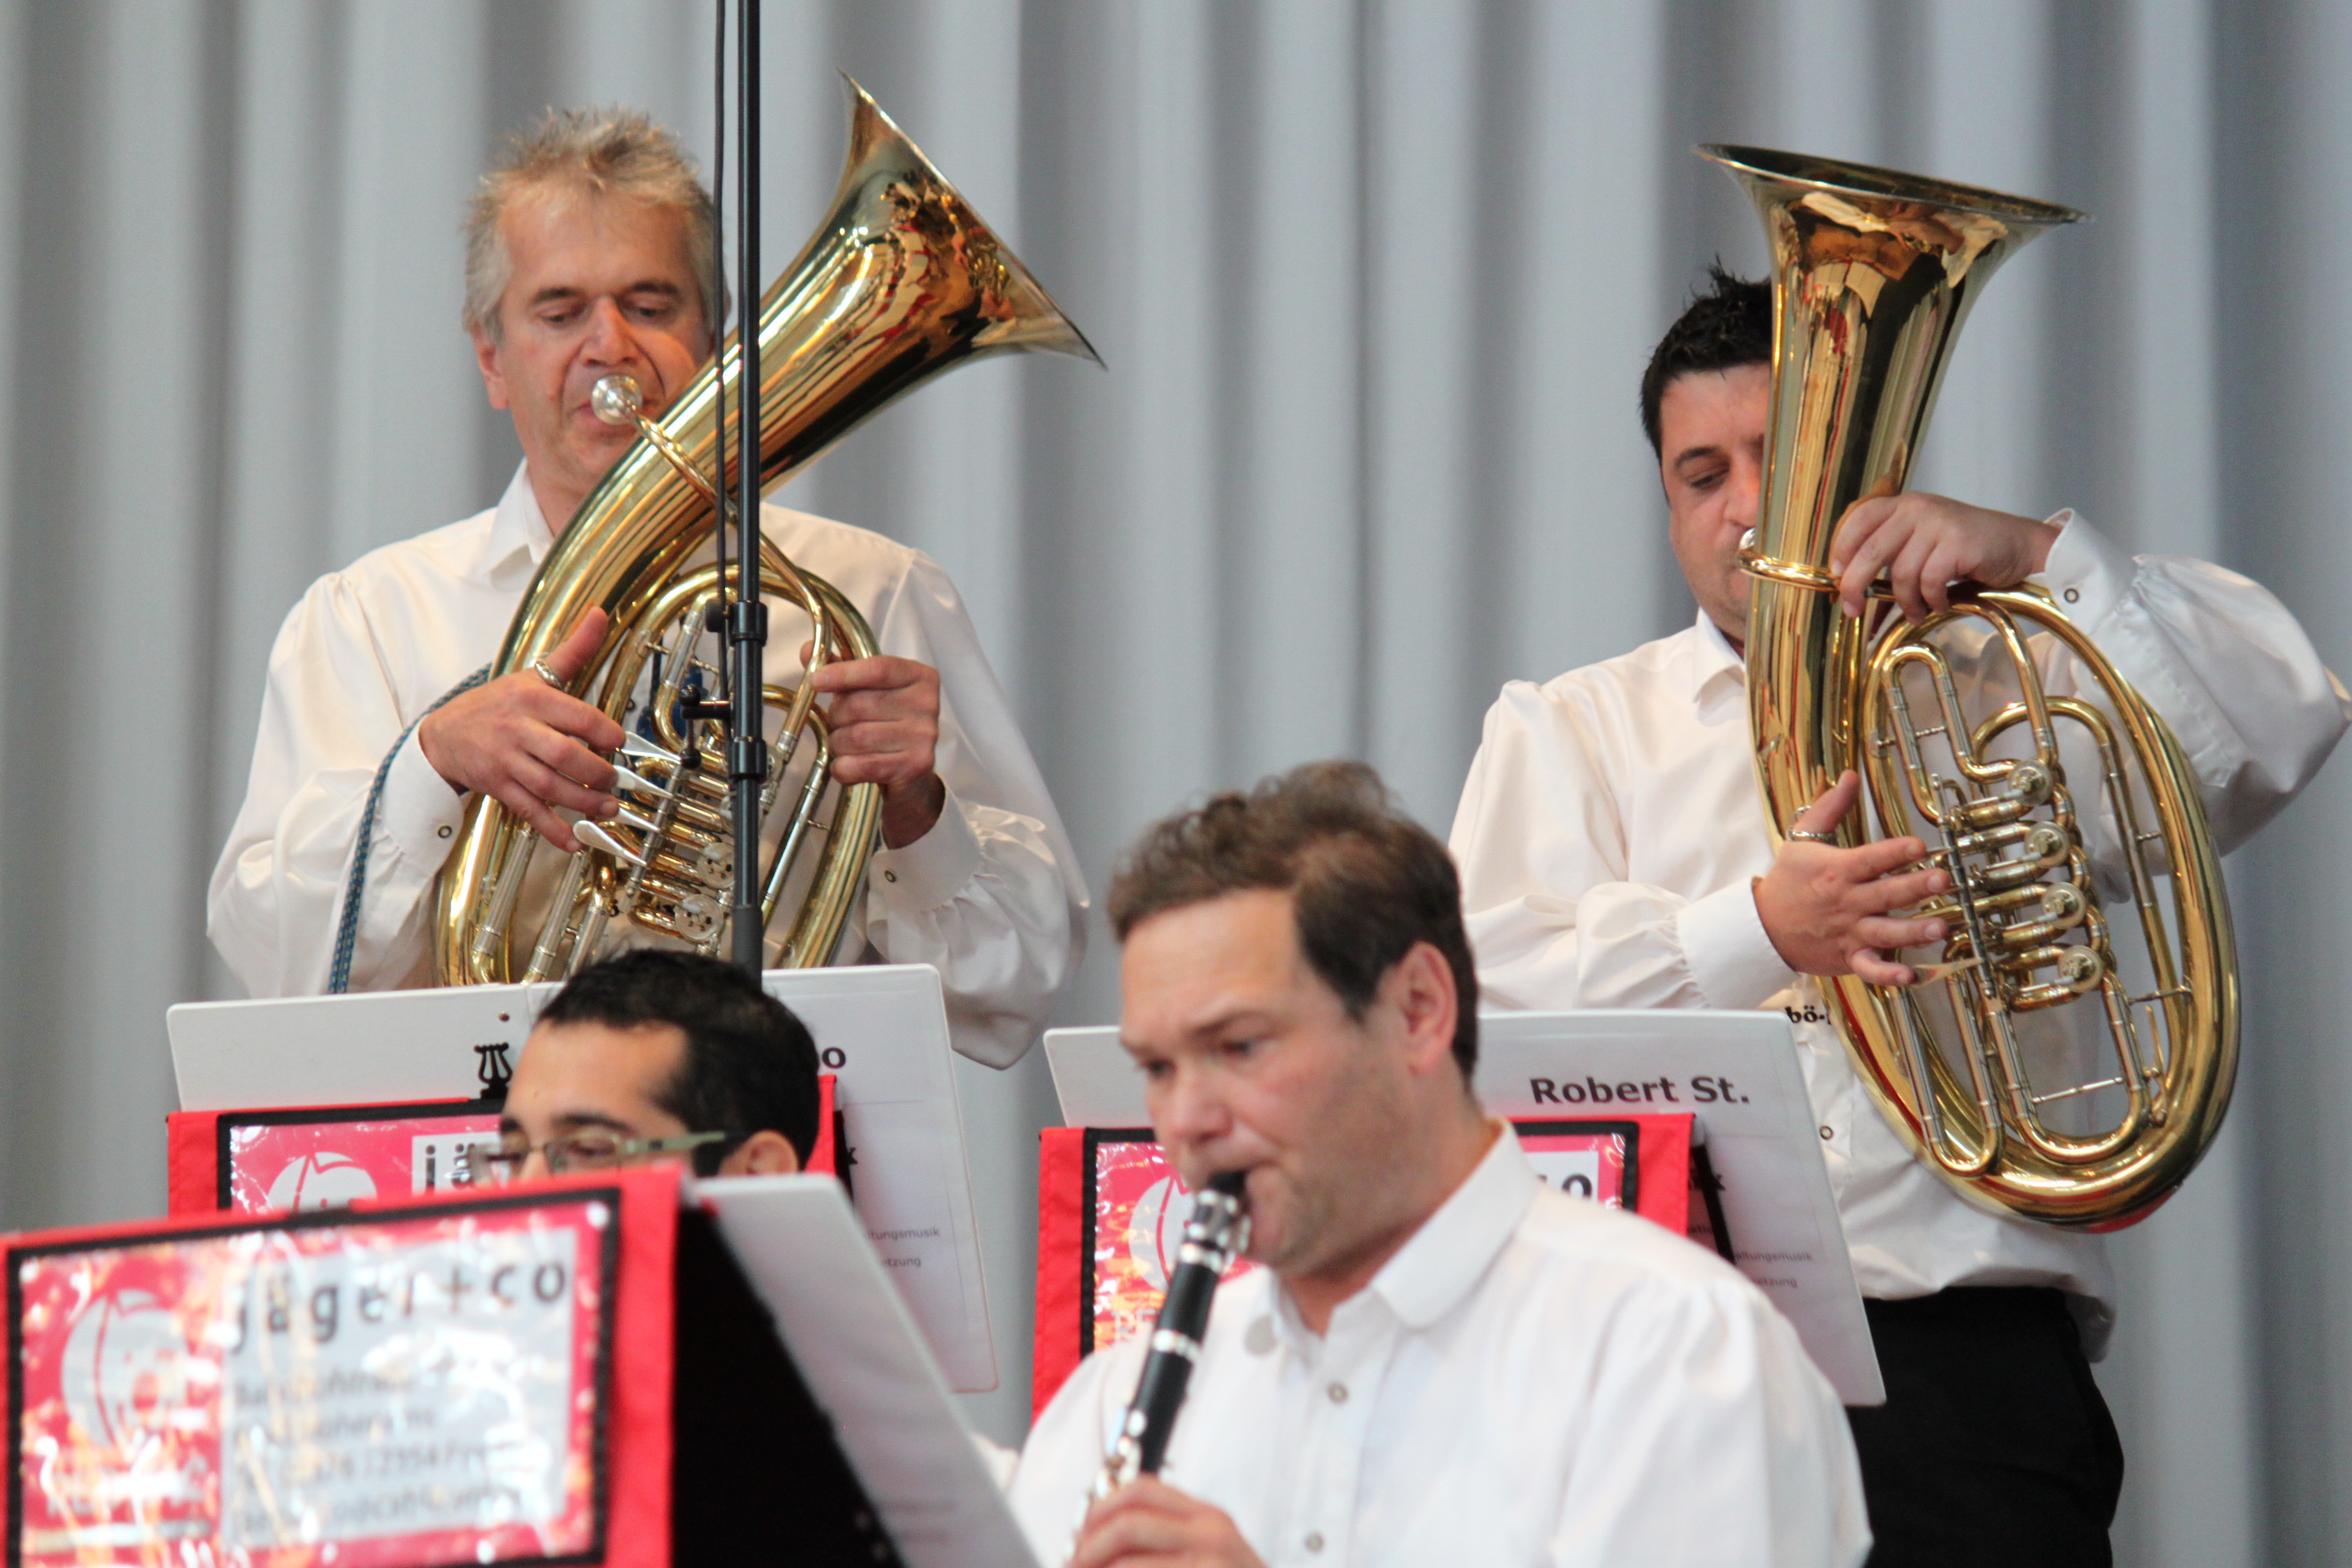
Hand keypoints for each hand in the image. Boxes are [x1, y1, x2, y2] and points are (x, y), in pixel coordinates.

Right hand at [418, 609, 624, 853]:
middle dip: (597, 772)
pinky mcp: (498, 787)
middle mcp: (519, 730)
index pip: (576, 715)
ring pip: (550, 786)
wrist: (442, 734)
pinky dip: (552, 829)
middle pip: (564, 755)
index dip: (603, 732)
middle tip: (617, 780)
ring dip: (584, 802)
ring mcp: (507, 761)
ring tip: (608, 808)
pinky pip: (529, 811)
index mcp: (531, 699)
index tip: (619, 742)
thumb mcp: (532, 674)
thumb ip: (572, 650)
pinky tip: (573, 840)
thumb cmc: (496, 704)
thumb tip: (599, 614)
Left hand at [800, 641, 945, 848]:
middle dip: (837, 717)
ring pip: (856, 737)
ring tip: (847, 746)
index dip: (843, 673)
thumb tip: (807, 650)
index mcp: (920, 677)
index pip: (878, 669)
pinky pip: (859, 765)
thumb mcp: (869, 691)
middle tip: (840, 724)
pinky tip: (849, 767)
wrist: (912, 777)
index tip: (816, 680)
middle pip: (860, 704)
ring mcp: (924, 736)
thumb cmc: (887, 726)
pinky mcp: (914, 766)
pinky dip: (843, 768)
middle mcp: (927, 704)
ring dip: (839, 744)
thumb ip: (842, 668)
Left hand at [1073, 1478, 1264, 1567]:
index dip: (1099, 1508)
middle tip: (1072, 1567)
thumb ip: (1169, 1539)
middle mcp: (1213, 1535)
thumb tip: (1096, 1539)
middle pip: (1126, 1524)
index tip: (1080, 1534)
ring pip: (1126, 1564)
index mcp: (1210, 1518)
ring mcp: (1210, 1566)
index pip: (1141, 1490)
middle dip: (1086, 1548)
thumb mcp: (1211, 1556)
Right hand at [1752, 771, 1950, 986]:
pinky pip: (1870, 968)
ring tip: (1939, 927)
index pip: (1870, 859)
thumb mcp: (1802, 839)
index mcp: (1837, 871)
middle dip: (1915, 887)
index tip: (1919, 846)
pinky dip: (1888, 974)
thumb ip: (1830, 807)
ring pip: (1886, 932)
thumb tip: (1850, 776)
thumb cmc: (1787, 882)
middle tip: (1942, 881)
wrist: (1763, 927)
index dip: (1895, 852)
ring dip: (1914, 931)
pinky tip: (1910, 975)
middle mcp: (1846, 902)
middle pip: (1886, 893)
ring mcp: (1850, 932)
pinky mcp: (1849, 957)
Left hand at [1830, 492, 2058, 621]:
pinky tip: (1940, 604)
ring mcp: (1939, 523)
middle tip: (1852, 610)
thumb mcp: (1921, 551)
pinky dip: (1931, 601)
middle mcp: (1918, 508)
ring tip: (1916, 612)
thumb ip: (1888, 567)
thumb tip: (1852, 603)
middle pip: (1870, 551)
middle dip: (1855, 586)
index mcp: (1903, 505)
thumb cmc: (1966, 551)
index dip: (1840, 551)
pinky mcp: (1959, 542)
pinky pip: (1929, 581)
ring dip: (1905, 602)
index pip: (1857, 520)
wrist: (2019, 545)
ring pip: (1901, 573)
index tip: (1836, 578)